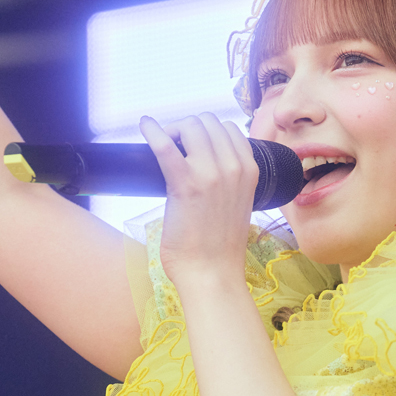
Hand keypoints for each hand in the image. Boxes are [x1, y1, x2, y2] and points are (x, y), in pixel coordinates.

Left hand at [141, 114, 259, 289]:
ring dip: (174, 130)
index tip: (193, 145)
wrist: (212, 273)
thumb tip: (207, 164)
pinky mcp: (185, 183)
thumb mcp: (238, 203)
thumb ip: (230, 180)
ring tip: (164, 146)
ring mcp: (210, 173)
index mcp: (250, 170)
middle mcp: (234, 167)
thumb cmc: (219, 245)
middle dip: (188, 128)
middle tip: (175, 147)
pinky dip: (153, 130)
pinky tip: (145, 126)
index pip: (229, 128)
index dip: (208, 131)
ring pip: (190, 125)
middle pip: (208, 122)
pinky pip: (165, 145)